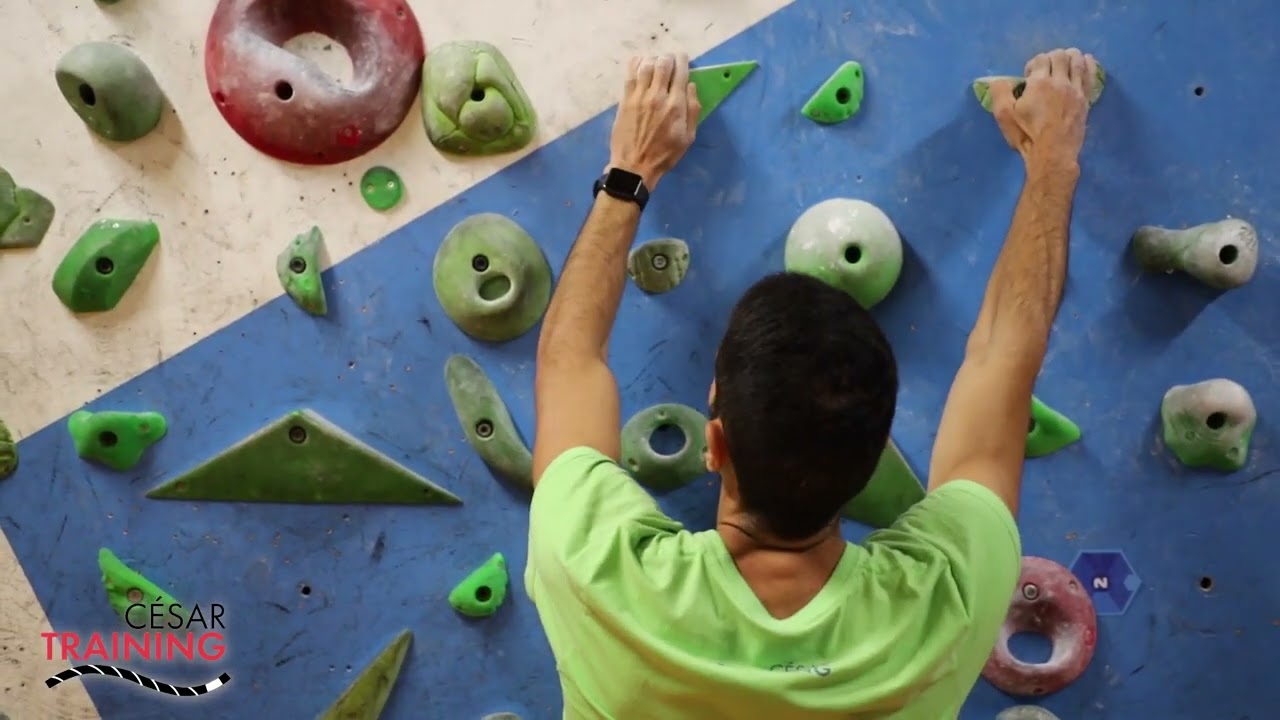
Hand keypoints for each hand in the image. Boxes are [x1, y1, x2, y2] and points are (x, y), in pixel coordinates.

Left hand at [606, 53, 700, 189]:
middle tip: (669, 59)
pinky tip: (639, 63)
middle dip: (668, 57)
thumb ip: (693, 110)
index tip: (683, 58)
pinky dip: (636, 64)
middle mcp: (657, 96)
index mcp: (675, 105)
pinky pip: (630, 74)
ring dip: (652, 59)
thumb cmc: (664, 154)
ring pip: (646, 65)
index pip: (680, 72)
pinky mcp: (625, 100)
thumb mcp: (688, 137)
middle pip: (663, 64)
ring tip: (655, 61)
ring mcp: (639, 96)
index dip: (683, 60)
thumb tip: (691, 85)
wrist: (634, 166)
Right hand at [989, 48, 1096, 169]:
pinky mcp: (1085, 99)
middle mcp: (1060, 82)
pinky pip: (1090, 74)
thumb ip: (1000, 93)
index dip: (1033, 63)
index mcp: (1039, 83)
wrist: (1052, 153)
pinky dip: (1087, 64)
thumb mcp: (1004, 116)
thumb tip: (998, 79)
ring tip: (1064, 63)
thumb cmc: (1027, 135)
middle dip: (1051, 58)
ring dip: (1070, 56)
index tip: (1029, 77)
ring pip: (1077, 61)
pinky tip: (1084, 62)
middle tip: (1045, 71)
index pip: (1041, 59)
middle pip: (1060, 56)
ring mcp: (1076, 90)